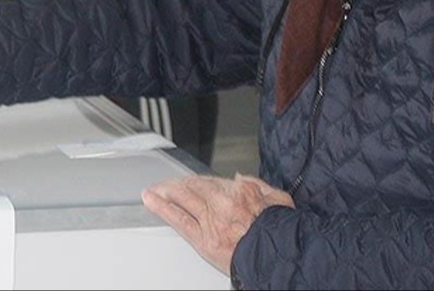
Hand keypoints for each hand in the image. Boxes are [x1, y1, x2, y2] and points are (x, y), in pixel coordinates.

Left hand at [141, 173, 293, 273]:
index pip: (212, 182)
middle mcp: (222, 202)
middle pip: (193, 187)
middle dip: (178, 184)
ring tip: (153, 190)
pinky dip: (163, 208)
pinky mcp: (203, 238)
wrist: (279, 256)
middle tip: (166, 184)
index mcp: (240, 191)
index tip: (192, 181)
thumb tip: (240, 177)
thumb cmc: (281, 231)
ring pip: (182, 199)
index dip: (198, 181)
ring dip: (165, 192)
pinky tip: (152, 201)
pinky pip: (179, 219)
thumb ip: (258, 185)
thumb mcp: (278, 199)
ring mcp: (211, 219)